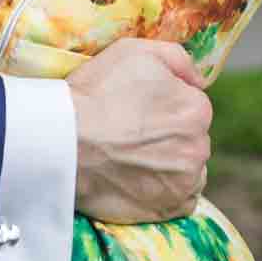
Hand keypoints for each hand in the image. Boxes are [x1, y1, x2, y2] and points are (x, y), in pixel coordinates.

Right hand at [67, 38, 211, 223]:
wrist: (62, 140)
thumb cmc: (96, 92)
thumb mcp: (135, 51)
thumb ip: (177, 58)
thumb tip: (198, 80)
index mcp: (196, 109)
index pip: (191, 105)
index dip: (163, 104)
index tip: (137, 107)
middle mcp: (199, 148)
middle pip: (190, 138)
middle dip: (169, 134)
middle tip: (130, 132)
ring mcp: (185, 182)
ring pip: (187, 169)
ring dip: (170, 163)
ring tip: (131, 157)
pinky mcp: (168, 209)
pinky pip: (179, 200)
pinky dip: (164, 191)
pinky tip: (138, 178)